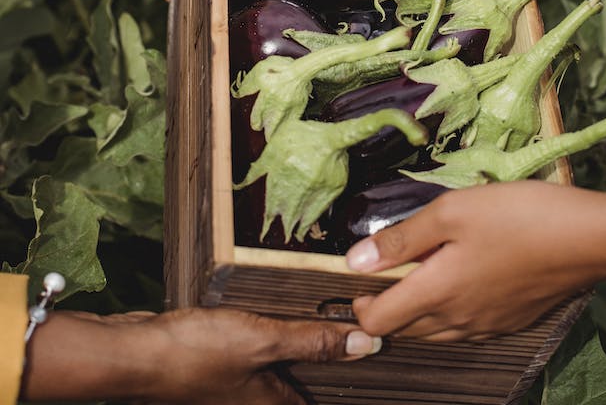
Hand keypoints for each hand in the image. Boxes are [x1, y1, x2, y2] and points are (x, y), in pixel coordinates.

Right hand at [22, 307, 381, 402]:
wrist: (133, 354)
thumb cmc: (195, 353)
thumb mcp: (261, 340)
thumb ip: (311, 341)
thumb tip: (367, 344)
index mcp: (269, 403)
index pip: (313, 402)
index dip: (341, 383)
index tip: (366, 362)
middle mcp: (250, 401)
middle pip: (294, 385)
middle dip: (318, 362)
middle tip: (346, 333)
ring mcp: (228, 386)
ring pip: (271, 370)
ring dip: (291, 349)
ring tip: (313, 320)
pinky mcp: (211, 366)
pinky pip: (250, 356)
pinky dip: (263, 339)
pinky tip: (263, 314)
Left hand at [343, 182, 605, 341]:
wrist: (587, 239)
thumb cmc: (518, 216)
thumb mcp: (452, 211)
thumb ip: (402, 239)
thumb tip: (355, 260)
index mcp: (438, 293)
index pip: (379, 321)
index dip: (359, 305)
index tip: (358, 279)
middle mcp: (458, 320)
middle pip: (404, 330)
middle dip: (385, 307)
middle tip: (385, 270)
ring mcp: (487, 325)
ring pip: (435, 332)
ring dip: (416, 311)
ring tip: (419, 272)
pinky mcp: (510, 321)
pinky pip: (465, 329)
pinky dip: (448, 313)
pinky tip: (458, 280)